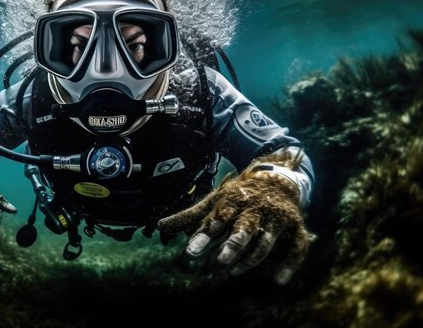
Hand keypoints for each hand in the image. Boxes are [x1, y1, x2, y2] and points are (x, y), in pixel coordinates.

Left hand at [158, 155, 312, 284]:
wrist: (278, 177)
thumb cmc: (239, 195)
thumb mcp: (215, 201)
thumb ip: (191, 216)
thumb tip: (160, 226)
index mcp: (234, 202)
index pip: (217, 220)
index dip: (204, 235)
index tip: (191, 252)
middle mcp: (255, 210)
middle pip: (244, 228)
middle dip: (233, 244)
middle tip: (219, 260)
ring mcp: (276, 219)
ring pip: (265, 241)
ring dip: (251, 258)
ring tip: (231, 273)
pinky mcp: (295, 227)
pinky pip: (296, 247)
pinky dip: (289, 264)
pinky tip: (278, 280)